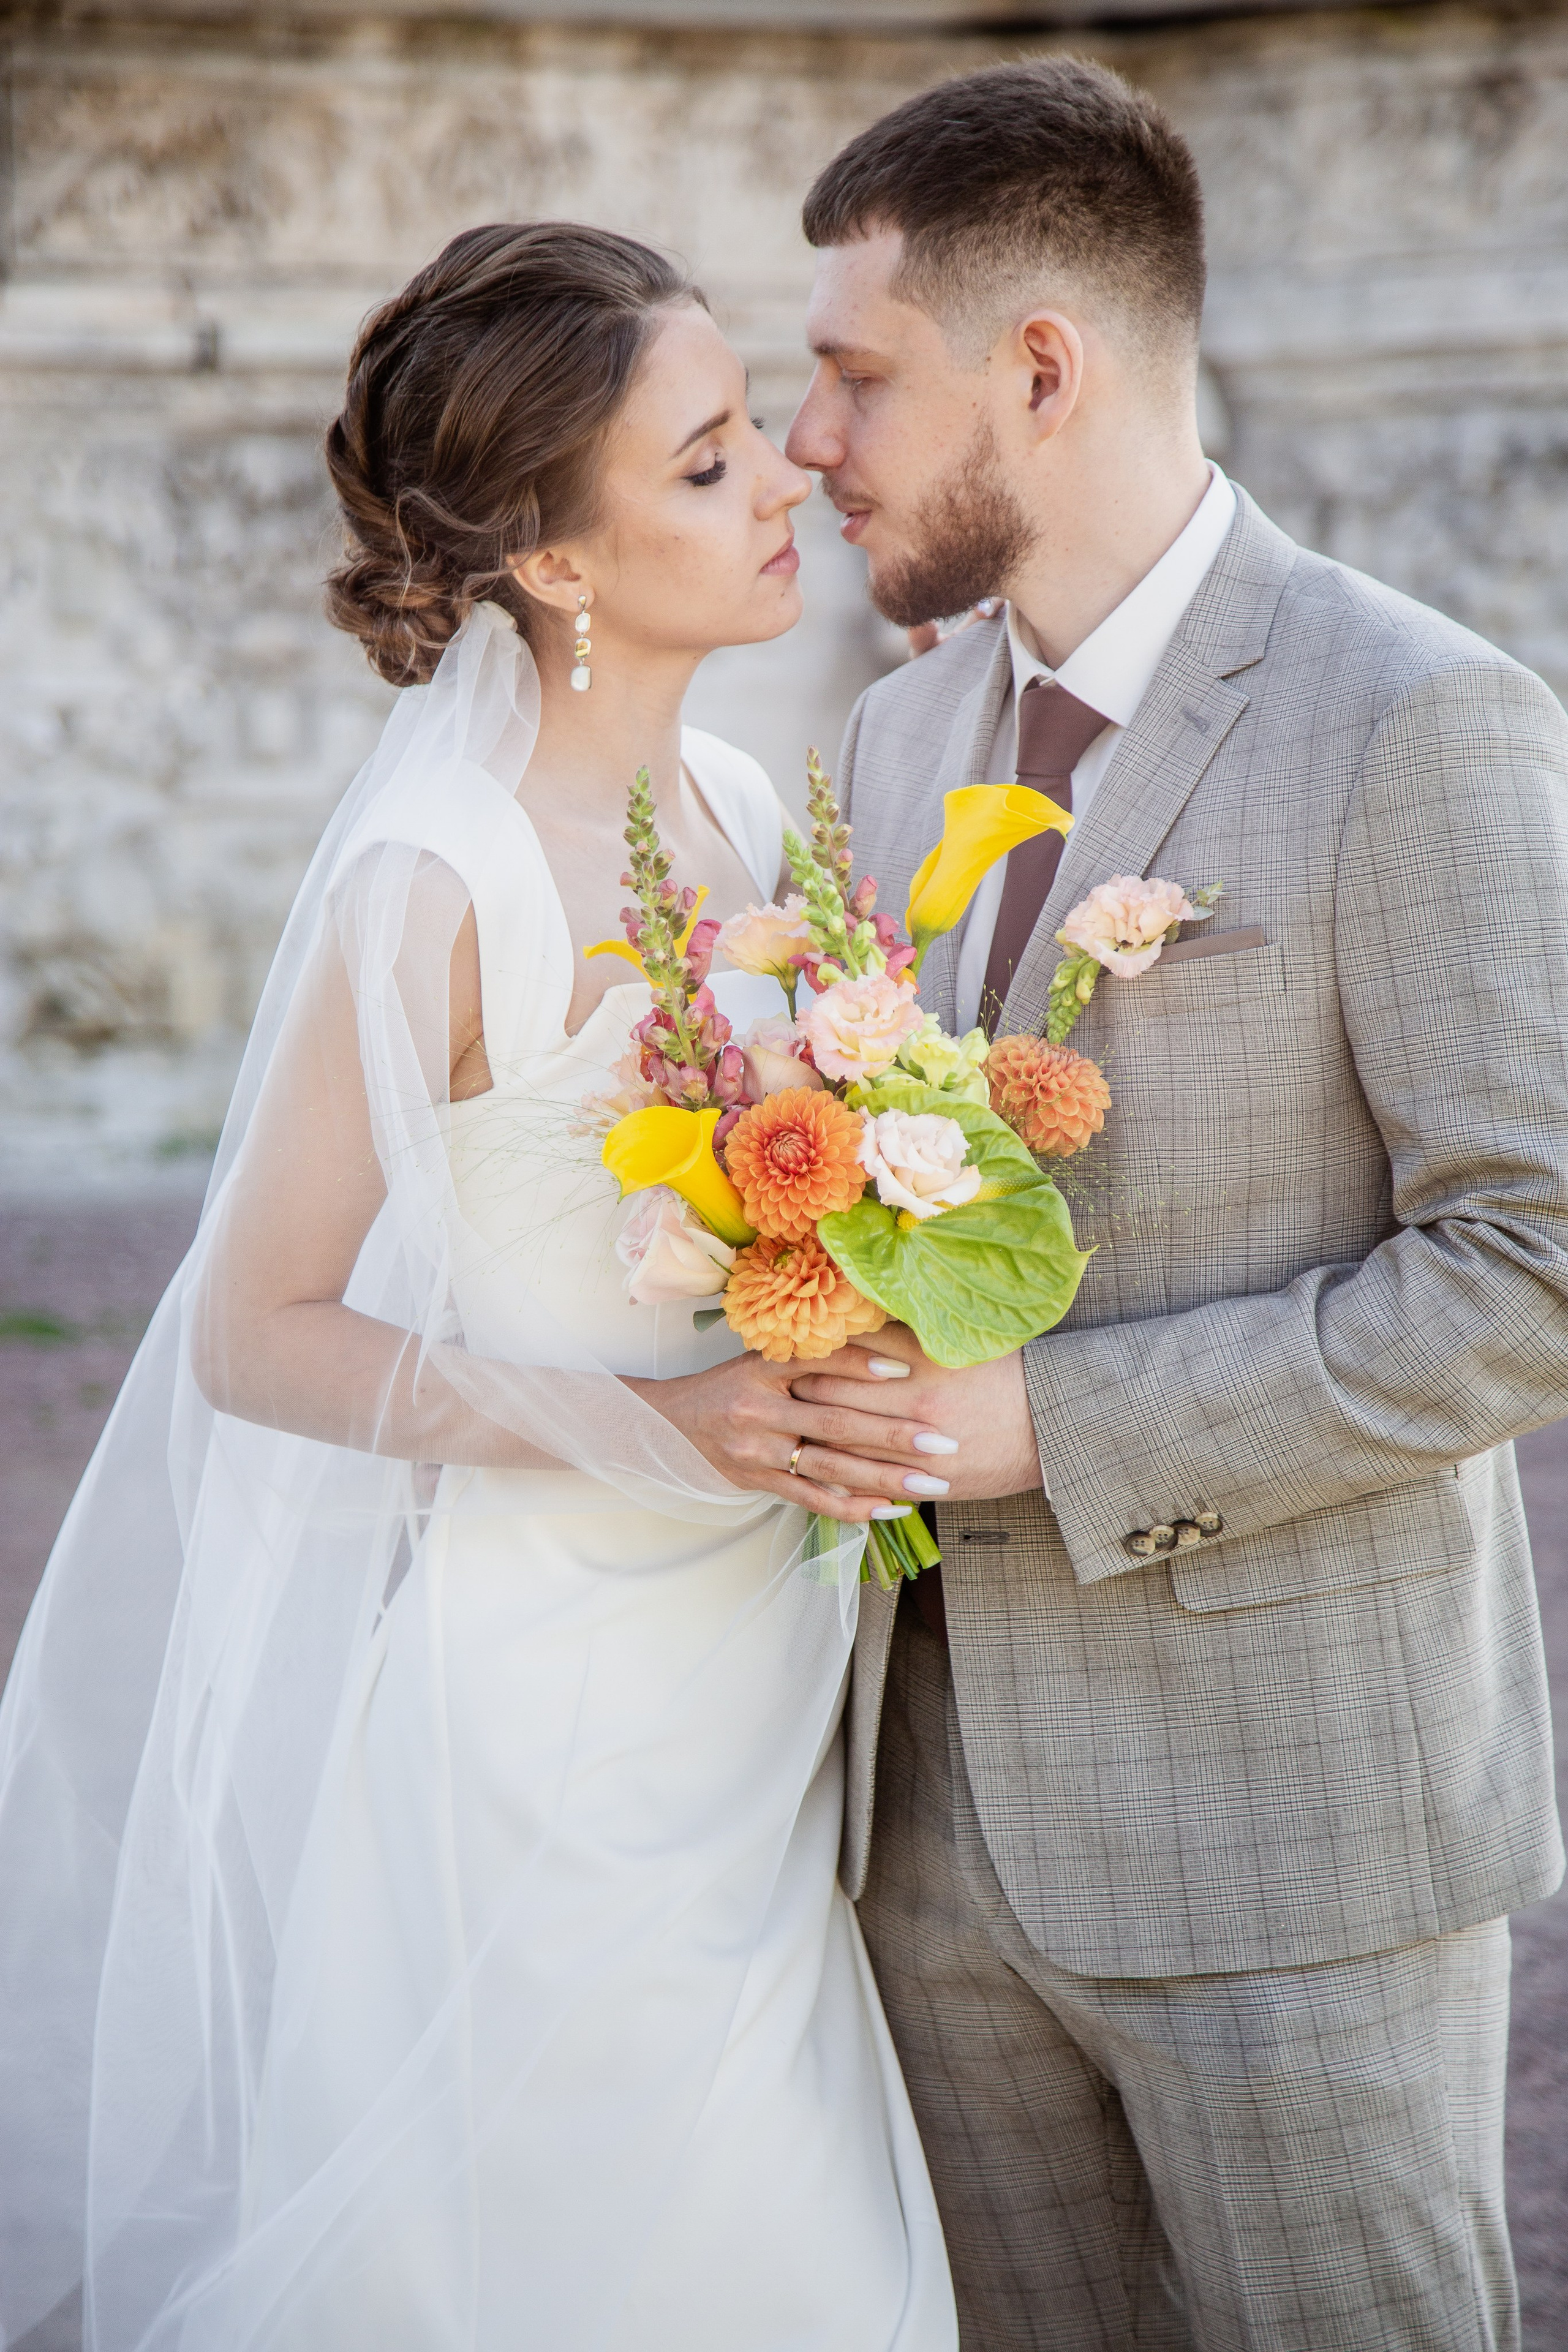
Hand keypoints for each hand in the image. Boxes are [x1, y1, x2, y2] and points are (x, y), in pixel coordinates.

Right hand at [624, 1345, 963, 1524]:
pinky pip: (812, 1498)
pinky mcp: (759, 1482)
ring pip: (831, 1466)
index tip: (906, 1370)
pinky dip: (853, 1505)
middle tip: (943, 1440)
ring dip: (885, 1476)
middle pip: (837, 1422)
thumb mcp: (761, 1359)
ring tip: (931, 1483)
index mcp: (763, 1369)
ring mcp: (760, 1450)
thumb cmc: (729, 1386)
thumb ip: (811, 1357)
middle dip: (895, 1434)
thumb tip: (880, 1350)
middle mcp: (761, 1409)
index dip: (861, 1366)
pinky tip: (889, 1509)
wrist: (670, 1425)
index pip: (818, 1362)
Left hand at [789, 1325, 1042, 1503]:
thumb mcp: (963, 1341)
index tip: (789, 1350)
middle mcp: (915, 1407)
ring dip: (813, 1437)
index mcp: (923, 1365)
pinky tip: (820, 1469)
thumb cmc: (1011, 1375)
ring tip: (788, 1426)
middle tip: (773, 1389)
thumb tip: (864, 1311)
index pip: (847, 1356)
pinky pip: (872, 1482)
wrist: (1056, 1426)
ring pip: (847, 1446)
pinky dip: (841, 1476)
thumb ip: (911, 1330)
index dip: (811, 1355)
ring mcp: (920, 1451)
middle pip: (837, 1401)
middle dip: (800, 1395)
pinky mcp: (930, 1483)